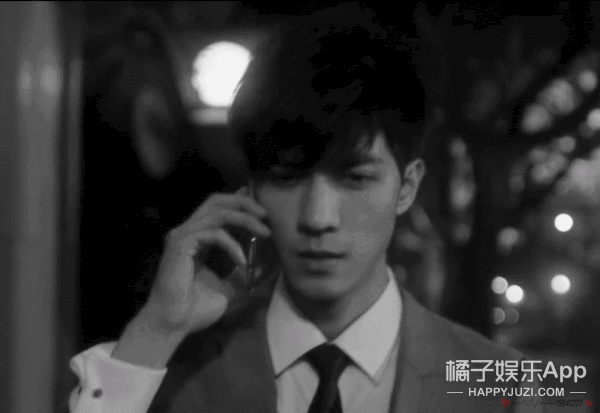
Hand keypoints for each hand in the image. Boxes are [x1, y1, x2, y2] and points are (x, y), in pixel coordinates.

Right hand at [140, 186, 270, 336]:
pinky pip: (214, 234)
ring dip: (245, 220)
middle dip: (244, 203)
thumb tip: (271, 265)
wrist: (175, 323)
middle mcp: (188, 231)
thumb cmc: (197, 308)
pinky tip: (243, 261)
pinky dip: (233, 245)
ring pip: (218, 213)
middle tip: (266, 215)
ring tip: (265, 233)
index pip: (219, 208)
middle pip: (217, 201)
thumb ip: (246, 273)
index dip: (241, 203)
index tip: (264, 211)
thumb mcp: (231, 287)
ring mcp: (183, 235)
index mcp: (197, 237)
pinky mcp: (181, 244)